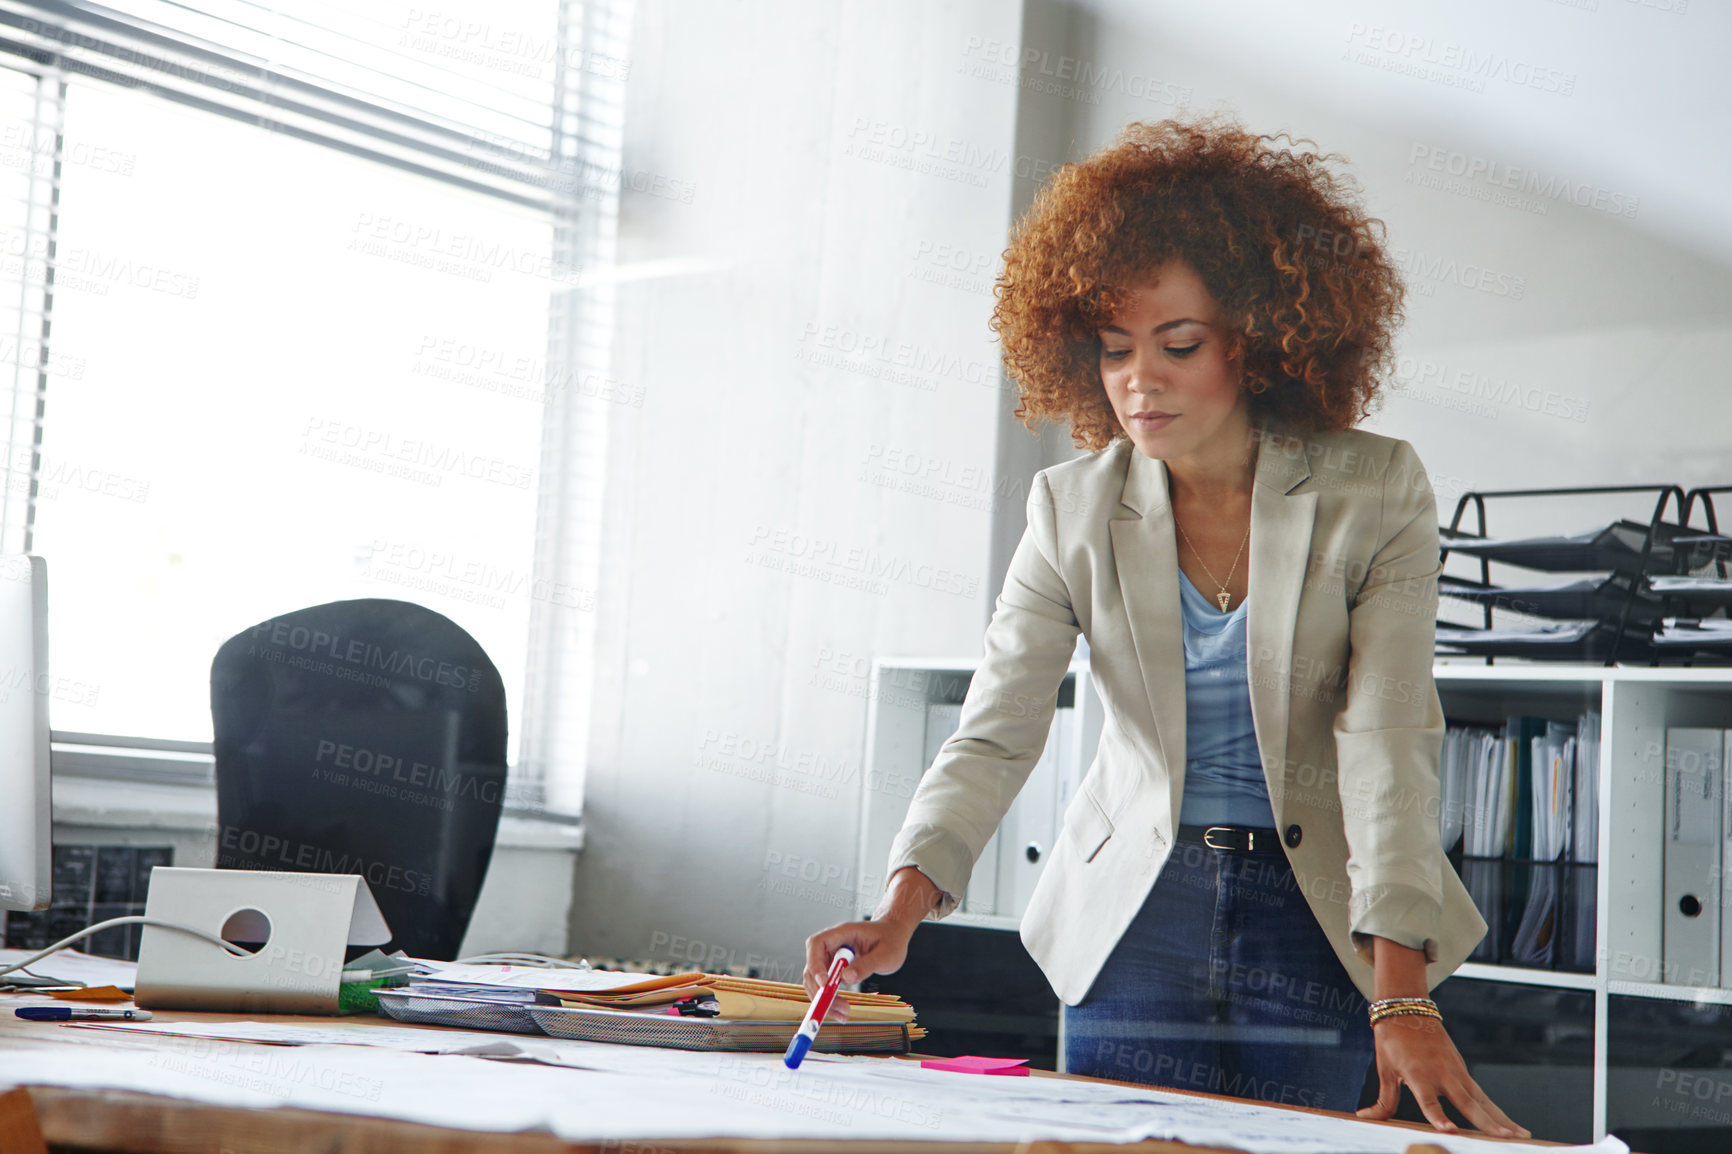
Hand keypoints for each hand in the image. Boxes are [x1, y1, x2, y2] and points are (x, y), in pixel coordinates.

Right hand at [800, 917, 916, 1022]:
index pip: (817, 944)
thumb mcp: (885, 954)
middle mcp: (833, 944)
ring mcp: (832, 956)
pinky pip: (825, 985)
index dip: (816, 964)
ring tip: (842, 1014)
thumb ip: (866, 965)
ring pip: (816, 980)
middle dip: (820, 990)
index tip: (824, 984)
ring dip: (824, 999)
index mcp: (843, 932)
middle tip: (834, 1007)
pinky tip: (840, 1011)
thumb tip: (846, 978)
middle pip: (813, 966)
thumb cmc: (890, 940)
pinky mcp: (834, 968)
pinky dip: (830, 1000)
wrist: (893, 935)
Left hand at [1357, 1012, 1529, 1137]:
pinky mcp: (1462, 1071)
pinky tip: (1509, 1125)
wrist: (1406, 1009)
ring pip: (1481, 1100)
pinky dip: (1496, 1109)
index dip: (1439, 1117)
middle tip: (1506, 1138)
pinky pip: (1481, 1094)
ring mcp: (1456, 1072)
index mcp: (1418, 1074)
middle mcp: (1442, 1074)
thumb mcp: (1384, 1069)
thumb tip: (1364, 1117)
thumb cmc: (1392, 1040)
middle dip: (1487, 1122)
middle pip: (1467, 1102)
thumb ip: (1382, 1100)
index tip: (1450, 1131)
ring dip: (1501, 1118)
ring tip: (1521, 1135)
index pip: (1429, 1101)